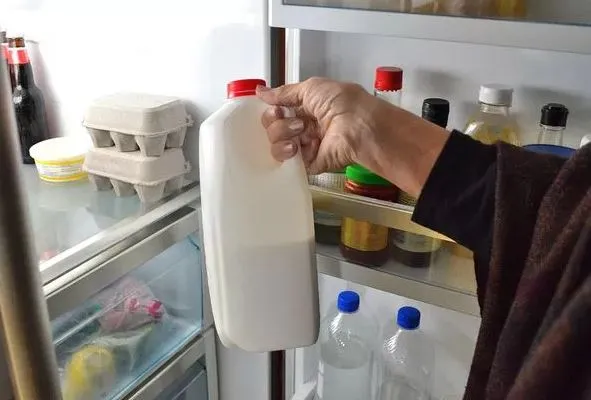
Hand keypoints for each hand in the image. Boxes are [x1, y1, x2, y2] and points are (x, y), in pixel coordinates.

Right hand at [257, 77, 449, 196]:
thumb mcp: (311, 88)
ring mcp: (306, 146)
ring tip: (301, 132)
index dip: (272, 109)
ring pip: (276, 143)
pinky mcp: (309, 164)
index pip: (277, 110)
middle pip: (273, 127)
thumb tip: (261, 92)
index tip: (276, 107)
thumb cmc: (342, 103)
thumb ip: (284, 93)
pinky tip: (295, 147)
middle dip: (276, 121)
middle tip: (294, 119)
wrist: (359, 127)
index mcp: (307, 108)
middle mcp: (305, 127)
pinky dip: (286, 153)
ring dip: (282, 134)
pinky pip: (286, 162)